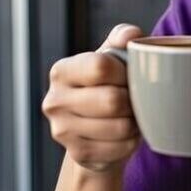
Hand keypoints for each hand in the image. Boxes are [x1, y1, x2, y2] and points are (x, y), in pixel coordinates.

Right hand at [41, 23, 143, 172]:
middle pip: (112, 100)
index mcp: (61, 71)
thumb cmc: (108, 85)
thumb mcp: (112, 57)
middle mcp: (54, 101)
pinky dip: (132, 141)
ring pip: (120, 127)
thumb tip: (130, 35)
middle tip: (134, 99)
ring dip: (135, 122)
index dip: (125, 72)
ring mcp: (63, 131)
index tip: (128, 76)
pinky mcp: (79, 154)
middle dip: (133, 100)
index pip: (100, 67)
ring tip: (130, 116)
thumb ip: (122, 38)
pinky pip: (122, 147)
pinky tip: (125, 134)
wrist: (96, 129)